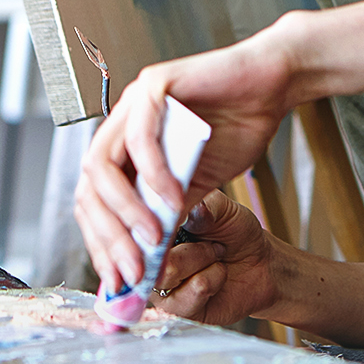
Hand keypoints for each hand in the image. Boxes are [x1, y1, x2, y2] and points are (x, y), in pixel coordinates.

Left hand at [74, 22, 305, 293]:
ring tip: (153, 236)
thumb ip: (170, 213)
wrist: (273, 85)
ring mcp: (132, 104)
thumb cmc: (240, 127)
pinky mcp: (153, 85)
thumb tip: (149, 257)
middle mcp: (119, 126)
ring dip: (126, 208)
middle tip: (133, 266)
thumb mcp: (199, 185)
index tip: (120, 278)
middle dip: (110, 235)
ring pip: (103, 164)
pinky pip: (141, 138)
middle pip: (90, 188)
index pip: (94, 202)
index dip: (102, 243)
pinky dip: (155, 173)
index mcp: (124, 149)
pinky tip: (175, 198)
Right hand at [151, 192, 286, 326]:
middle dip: (191, 245)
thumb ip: (204, 206)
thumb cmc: (235, 234)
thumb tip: (188, 208)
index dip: (154, 224)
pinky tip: (218, 276)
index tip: (182, 220)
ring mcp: (157, 289)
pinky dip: (215, 278)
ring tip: (216, 257)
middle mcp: (146, 262)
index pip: (135, 229)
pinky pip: (193, 290)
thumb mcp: (223, 210)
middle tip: (213, 243)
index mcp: (149, 233)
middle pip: (147, 254)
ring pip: (168, 272)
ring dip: (204, 259)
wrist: (261, 265)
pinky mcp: (176, 311)